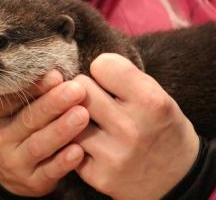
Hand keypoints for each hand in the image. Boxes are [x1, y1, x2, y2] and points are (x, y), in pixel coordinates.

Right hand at [0, 70, 89, 196]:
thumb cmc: (10, 124)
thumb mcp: (7, 107)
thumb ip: (24, 90)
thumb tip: (56, 73)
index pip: (9, 98)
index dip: (33, 87)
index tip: (56, 75)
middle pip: (27, 120)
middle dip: (53, 104)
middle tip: (76, 90)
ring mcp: (13, 162)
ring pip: (38, 145)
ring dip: (61, 130)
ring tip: (82, 115)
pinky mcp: (30, 182)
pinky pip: (48, 172)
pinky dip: (63, 162)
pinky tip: (78, 151)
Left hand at [73, 53, 199, 199]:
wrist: (178, 180)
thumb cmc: (161, 128)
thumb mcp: (157, 96)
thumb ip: (123, 77)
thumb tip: (82, 65)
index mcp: (150, 101)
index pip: (102, 65)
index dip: (102, 70)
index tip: (107, 80)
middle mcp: (131, 128)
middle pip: (79, 87)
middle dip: (83, 90)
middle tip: (94, 100)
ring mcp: (113, 155)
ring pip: (66, 117)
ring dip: (72, 116)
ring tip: (88, 121)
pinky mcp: (99, 176)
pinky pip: (68, 145)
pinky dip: (74, 142)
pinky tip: (89, 145)